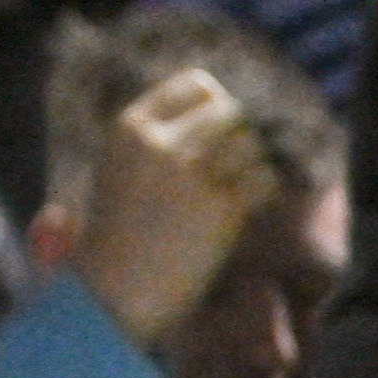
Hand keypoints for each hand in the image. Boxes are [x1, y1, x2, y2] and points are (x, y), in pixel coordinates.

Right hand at [66, 70, 282, 344]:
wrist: (113, 294)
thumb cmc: (118, 235)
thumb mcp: (120, 168)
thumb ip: (157, 136)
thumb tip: (213, 103)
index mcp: (131, 126)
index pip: (197, 84)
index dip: (217, 108)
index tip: (217, 137)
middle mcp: (161, 142)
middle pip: (231, 110)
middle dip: (239, 138)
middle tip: (232, 168)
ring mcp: (192, 172)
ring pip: (252, 143)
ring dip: (253, 165)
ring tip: (236, 191)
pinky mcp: (221, 207)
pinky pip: (265, 179)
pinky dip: (264, 192)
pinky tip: (247, 209)